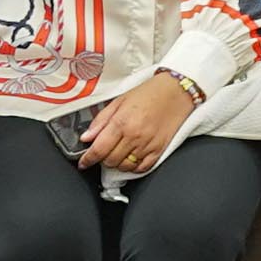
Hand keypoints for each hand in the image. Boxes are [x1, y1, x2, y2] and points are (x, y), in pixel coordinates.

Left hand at [79, 69, 204, 176]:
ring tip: (118, 152)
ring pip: (124, 167)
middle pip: (110, 161)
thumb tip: (87, 137)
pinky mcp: (159, 150)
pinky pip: (141, 168)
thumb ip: (101, 120)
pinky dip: (133, 167)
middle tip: (104, 150)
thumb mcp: (119, 101)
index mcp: (122, 122)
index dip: (87, 159)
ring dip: (117, 163)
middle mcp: (134, 136)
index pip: (98, 149)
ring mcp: (147, 145)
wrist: (176, 92)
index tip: (84, 162)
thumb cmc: (149, 93)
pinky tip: (131, 157)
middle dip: (102, 158)